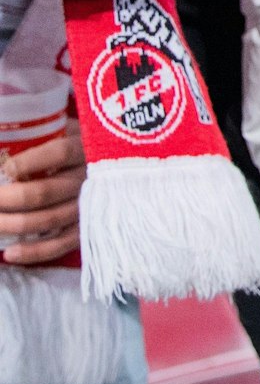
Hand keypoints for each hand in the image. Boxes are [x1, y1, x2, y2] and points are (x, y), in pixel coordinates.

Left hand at [0, 122, 83, 264]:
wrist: (125, 167)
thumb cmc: (84, 145)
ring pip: (48, 220)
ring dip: (12, 224)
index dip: (28, 162)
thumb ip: (46, 135)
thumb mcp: (71, 130)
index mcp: (87, 148)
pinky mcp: (90, 228)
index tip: (5, 169)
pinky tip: (10, 253)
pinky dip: (35, 252)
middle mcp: (91, 178)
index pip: (59, 154)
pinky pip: (62, 245)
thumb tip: (4, 146)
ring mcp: (91, 206)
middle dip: (6, 199)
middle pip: (45, 192)